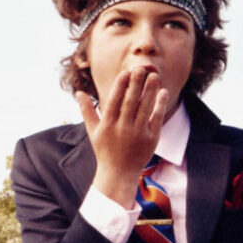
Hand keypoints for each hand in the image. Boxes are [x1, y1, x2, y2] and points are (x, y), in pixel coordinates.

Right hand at [77, 67, 168, 206]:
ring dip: (150, 91)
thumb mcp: (93, 132)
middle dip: (136, 84)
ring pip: (145, 109)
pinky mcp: (150, 140)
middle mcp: (122, 129)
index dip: (120, 85)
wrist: (118, 174)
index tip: (126, 72)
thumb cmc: (105, 150)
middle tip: (141, 68)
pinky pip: (156, 120)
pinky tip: (162, 93)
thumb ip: (87, 111)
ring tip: (154, 76)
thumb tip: (79, 93)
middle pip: (130, 102)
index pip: (114, 101)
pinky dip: (160, 106)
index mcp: (107, 125)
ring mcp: (137, 135)